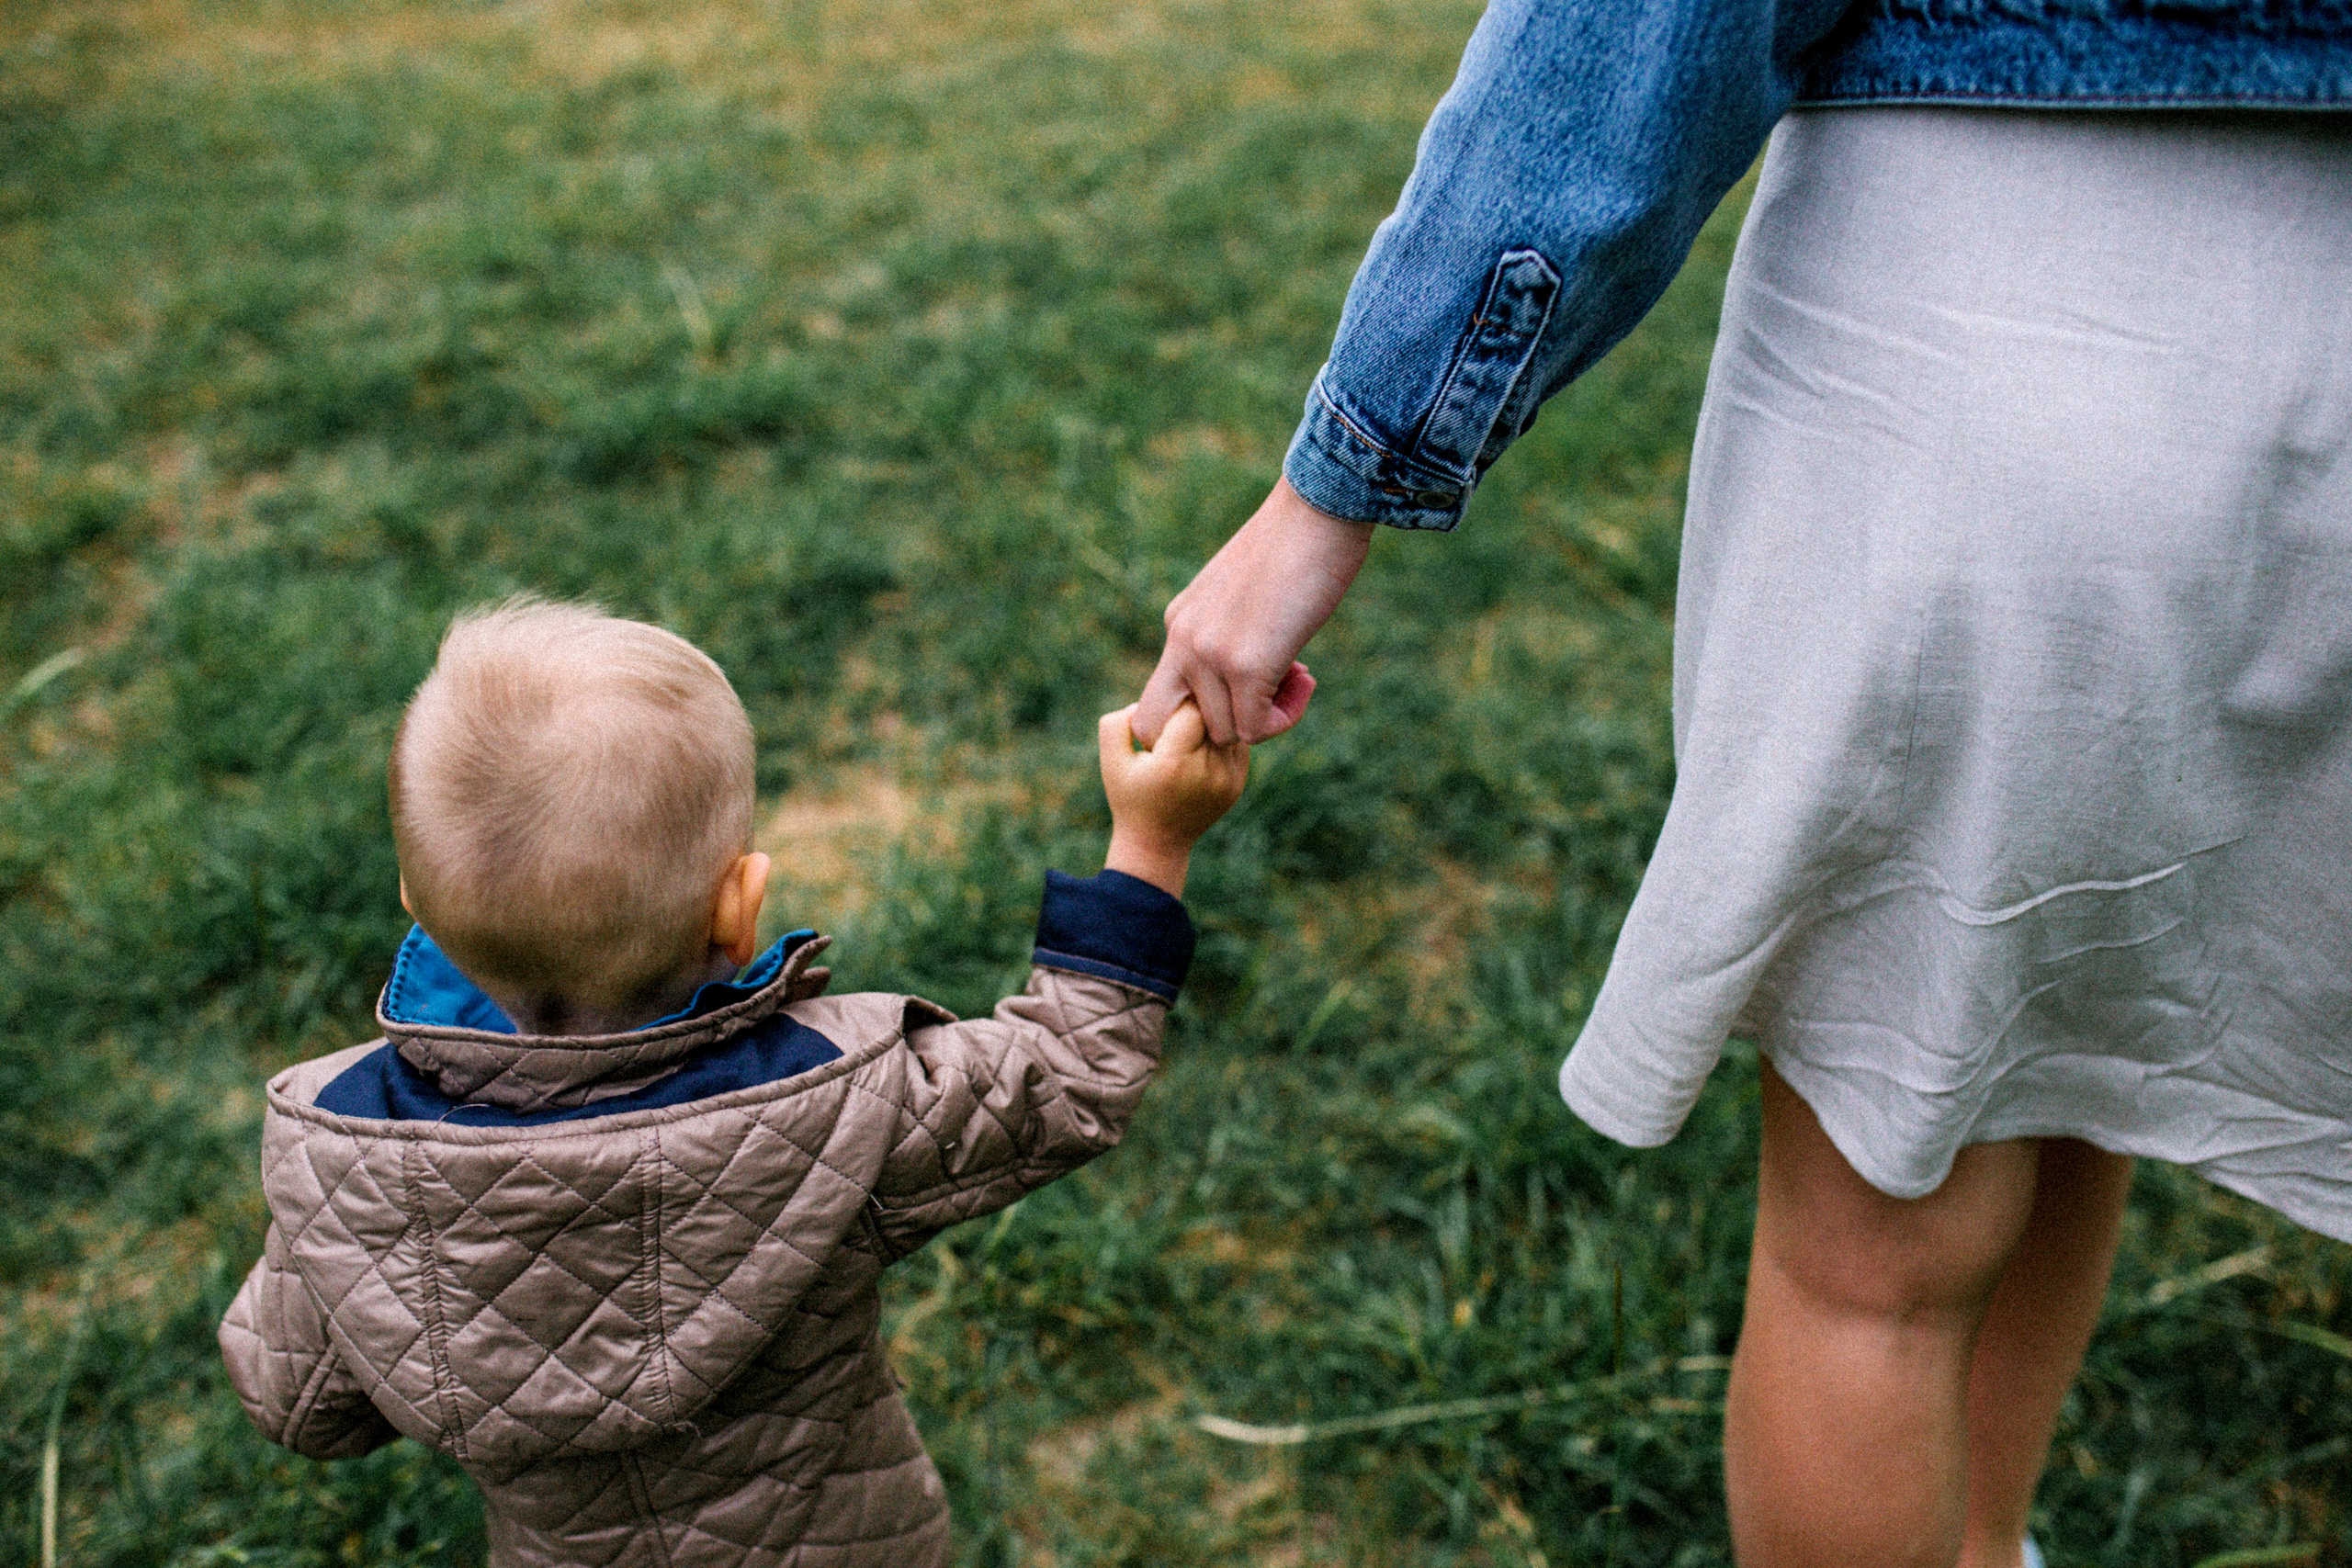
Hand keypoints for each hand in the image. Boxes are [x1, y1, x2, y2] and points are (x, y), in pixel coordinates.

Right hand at [1098, 700, 1247, 896]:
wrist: (1157, 843)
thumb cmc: (1130, 798)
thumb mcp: (1111, 761)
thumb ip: (1117, 723)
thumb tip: (1143, 702)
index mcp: (1174, 763)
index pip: (1192, 710)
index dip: (1180, 703)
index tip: (1168, 709)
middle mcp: (1207, 771)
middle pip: (1213, 717)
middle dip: (1197, 711)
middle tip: (1180, 715)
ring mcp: (1226, 780)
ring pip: (1228, 728)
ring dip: (1212, 724)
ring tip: (1191, 732)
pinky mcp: (1237, 784)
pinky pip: (1236, 745)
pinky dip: (1221, 739)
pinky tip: (1202, 746)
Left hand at [1134, 478, 1372, 745]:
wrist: (1320, 510)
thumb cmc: (1296, 548)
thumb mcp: (1243, 595)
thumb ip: (1229, 636)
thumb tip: (1246, 687)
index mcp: (1179, 621)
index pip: (1159, 700)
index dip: (1198, 713)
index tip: (1244, 692)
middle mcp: (1182, 640)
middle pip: (1164, 727)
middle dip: (1214, 728)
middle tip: (1260, 700)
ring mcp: (1209, 654)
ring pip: (1224, 731)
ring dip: (1265, 716)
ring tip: (1297, 672)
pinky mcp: (1244, 665)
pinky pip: (1255, 728)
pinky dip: (1284, 716)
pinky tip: (1305, 677)